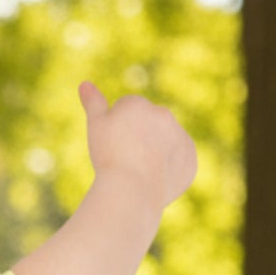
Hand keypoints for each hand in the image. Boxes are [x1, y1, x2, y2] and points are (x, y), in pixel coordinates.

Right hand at [78, 81, 197, 210]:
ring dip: (154, 152)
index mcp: (138, 103)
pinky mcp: (190, 157)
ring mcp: (179, 135)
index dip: (116, 129)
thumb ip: (93, 103)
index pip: (126, 111)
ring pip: (164, 142)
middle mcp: (163, 114)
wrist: (133, 190)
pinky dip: (168, 169)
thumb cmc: (109, 157)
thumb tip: (85, 84)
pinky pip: (178, 161)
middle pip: (147, 125)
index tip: (112, 145)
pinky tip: (154, 180)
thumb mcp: (96, 127)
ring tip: (139, 172)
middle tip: (125, 159)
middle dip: (138, 137)